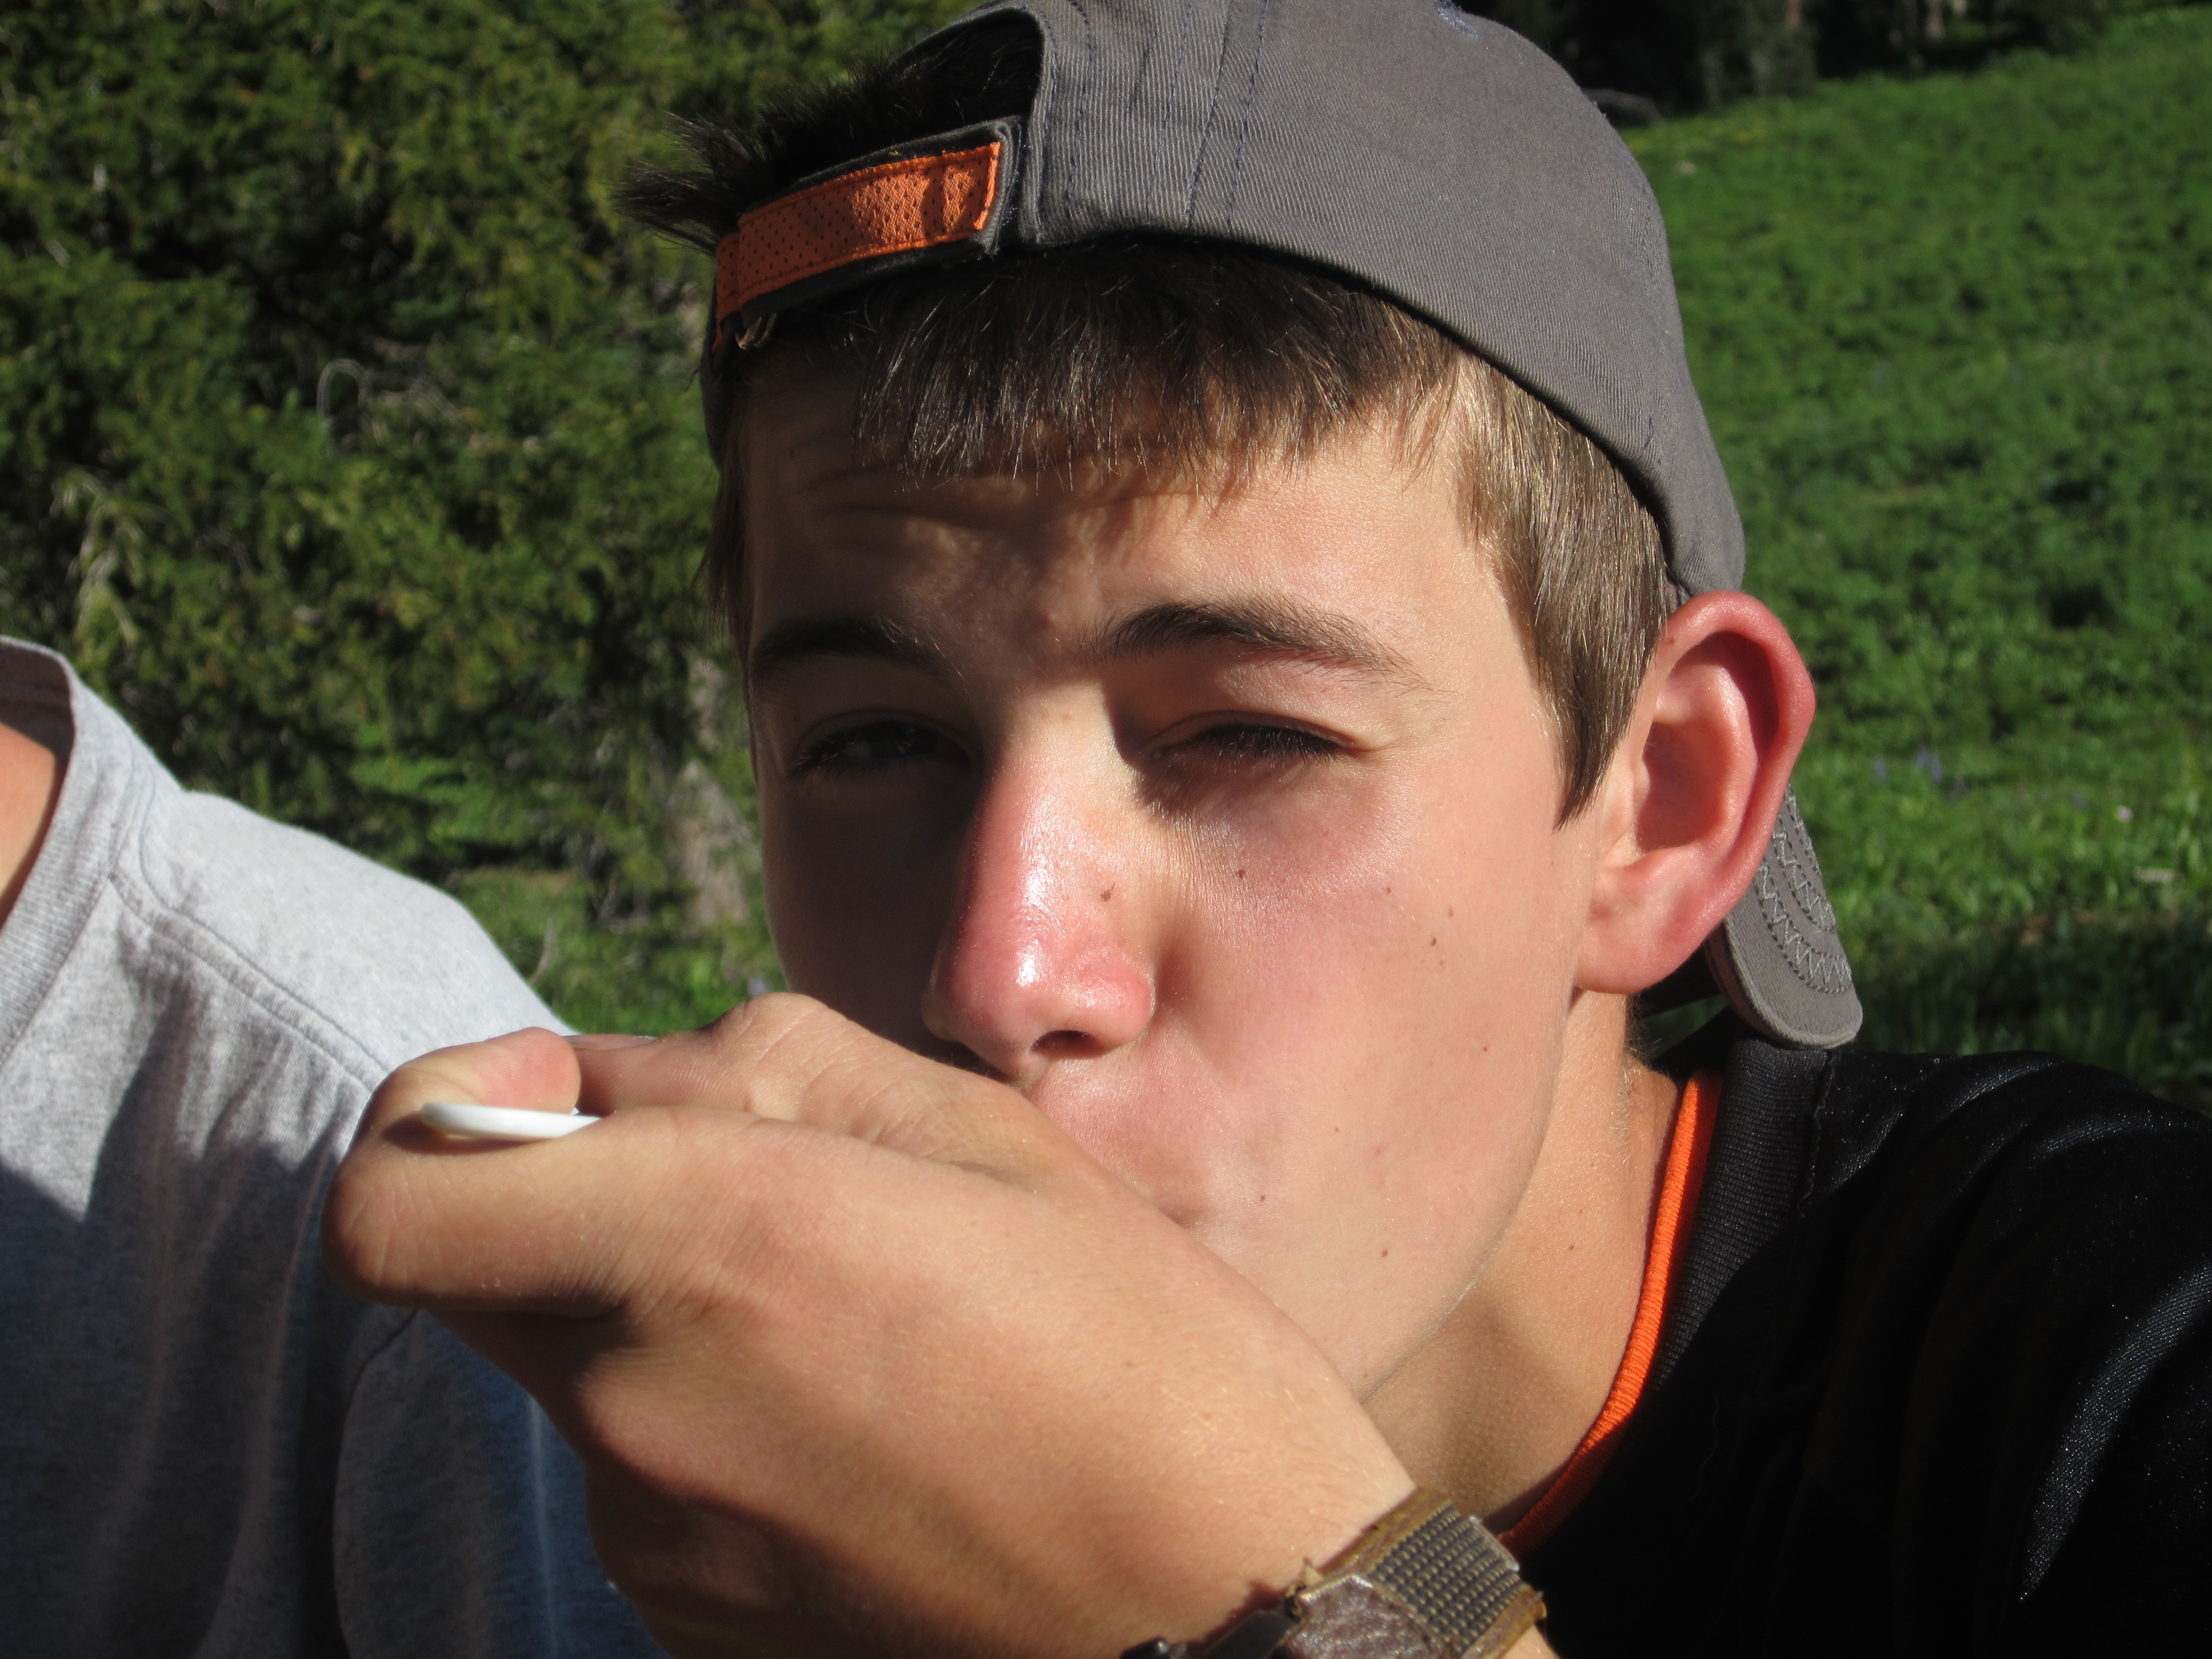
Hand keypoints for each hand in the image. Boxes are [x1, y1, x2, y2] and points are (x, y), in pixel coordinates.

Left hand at [323, 996, 1413, 1658]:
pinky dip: (710, 1419)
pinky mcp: (689, 1621)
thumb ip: (761, 1063)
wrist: (1234, 1624)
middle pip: (474, 1272)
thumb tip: (616, 1076)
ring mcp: (654, 1538)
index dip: (435, 1118)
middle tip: (742, 1188)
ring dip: (661, 1312)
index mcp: (712, 1245)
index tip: (551, 1095)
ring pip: (574, 1369)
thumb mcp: (983, 1137)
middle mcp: (640, 1407)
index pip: (391, 1199)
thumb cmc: (1146, 1359)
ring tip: (864, 1325)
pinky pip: (643, 1474)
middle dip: (567, 1200)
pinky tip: (870, 1427)